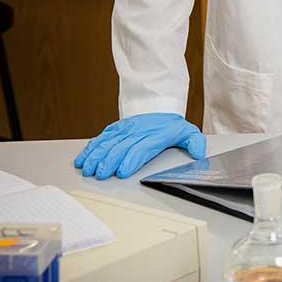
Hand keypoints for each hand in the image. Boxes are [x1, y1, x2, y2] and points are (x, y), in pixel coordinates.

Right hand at [74, 113, 205, 179]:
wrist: (160, 106)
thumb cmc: (172, 125)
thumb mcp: (188, 132)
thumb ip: (195, 143)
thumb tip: (199, 153)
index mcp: (154, 136)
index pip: (140, 148)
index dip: (130, 160)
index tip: (122, 172)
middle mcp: (137, 132)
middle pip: (120, 147)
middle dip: (109, 162)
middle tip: (100, 175)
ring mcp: (124, 129)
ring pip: (107, 143)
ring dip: (96, 157)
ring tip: (88, 169)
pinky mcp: (115, 128)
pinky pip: (101, 138)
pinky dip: (90, 149)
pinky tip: (82, 159)